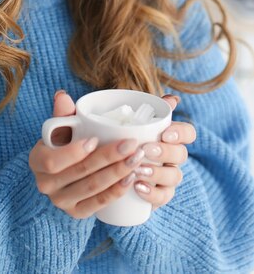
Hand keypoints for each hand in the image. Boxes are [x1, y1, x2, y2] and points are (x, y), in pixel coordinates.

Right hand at [29, 91, 145, 219]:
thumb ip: (62, 113)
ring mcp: (61, 202)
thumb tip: (62, 96)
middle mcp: (45, 185)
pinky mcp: (76, 212)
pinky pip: (98, 204)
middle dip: (108, 158)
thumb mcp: (60, 127)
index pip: (53, 162)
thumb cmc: (64, 141)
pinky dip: (116, 191)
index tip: (95, 139)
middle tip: (131, 144)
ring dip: (117, 173)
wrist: (64, 169)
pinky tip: (130, 178)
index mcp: (37, 161)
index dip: (74, 153)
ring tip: (136, 158)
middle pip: (80, 173)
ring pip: (92, 188)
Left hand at [133, 94, 196, 209]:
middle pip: (181, 154)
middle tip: (146, 150)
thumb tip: (173, 99)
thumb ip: (152, 111)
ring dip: (157, 172)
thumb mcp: (133, 124)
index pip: (188, 133)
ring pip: (174, 176)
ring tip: (138, 171)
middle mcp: (173, 157)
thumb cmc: (125, 140)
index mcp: (171, 138)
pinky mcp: (159, 196)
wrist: (109, 168)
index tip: (165, 134)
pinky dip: (152, 193)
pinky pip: (163, 197)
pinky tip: (138, 188)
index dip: (181, 133)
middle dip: (165, 152)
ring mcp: (168, 177)